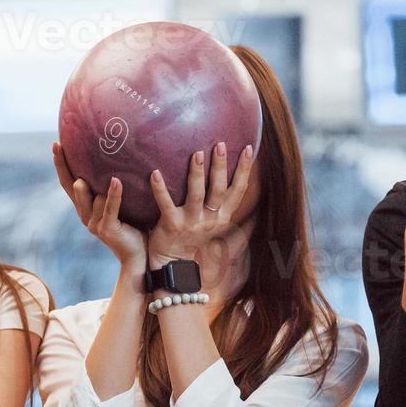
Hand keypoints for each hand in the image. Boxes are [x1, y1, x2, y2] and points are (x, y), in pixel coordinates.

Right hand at [53, 141, 145, 268]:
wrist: (139, 255)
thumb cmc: (134, 226)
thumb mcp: (121, 204)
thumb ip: (113, 187)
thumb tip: (116, 160)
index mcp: (86, 208)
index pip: (68, 183)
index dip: (61, 165)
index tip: (56, 145)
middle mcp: (85, 215)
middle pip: (72, 187)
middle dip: (65, 166)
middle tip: (62, 146)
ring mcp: (94, 223)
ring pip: (91, 195)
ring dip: (100, 185)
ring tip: (107, 169)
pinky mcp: (107, 229)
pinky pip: (109, 207)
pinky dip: (113, 193)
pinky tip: (116, 181)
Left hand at [146, 142, 255, 267]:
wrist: (173, 261)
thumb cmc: (192, 234)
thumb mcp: (213, 220)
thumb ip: (220, 201)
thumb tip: (230, 173)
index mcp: (222, 216)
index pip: (238, 189)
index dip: (245, 169)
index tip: (249, 148)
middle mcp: (210, 219)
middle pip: (219, 190)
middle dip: (221, 166)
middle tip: (220, 144)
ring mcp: (191, 222)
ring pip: (196, 196)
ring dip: (197, 174)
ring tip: (197, 154)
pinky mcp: (172, 226)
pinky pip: (165, 205)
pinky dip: (160, 189)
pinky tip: (155, 173)